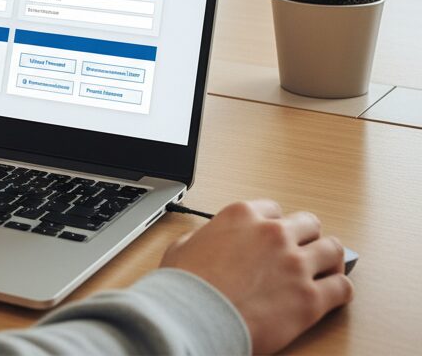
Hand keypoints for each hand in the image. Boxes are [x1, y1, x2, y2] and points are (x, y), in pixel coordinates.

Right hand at [160, 199, 351, 352]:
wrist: (195, 318)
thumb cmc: (186, 285)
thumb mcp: (184, 245)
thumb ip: (205, 236)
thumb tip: (206, 240)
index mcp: (243, 215)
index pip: (274, 209)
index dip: (276, 225)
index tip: (276, 237)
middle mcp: (273, 233)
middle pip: (309, 224)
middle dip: (307, 237)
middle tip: (305, 252)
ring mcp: (295, 264)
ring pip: (333, 250)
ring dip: (330, 259)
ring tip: (328, 270)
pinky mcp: (310, 299)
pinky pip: (342, 288)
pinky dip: (341, 290)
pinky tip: (334, 295)